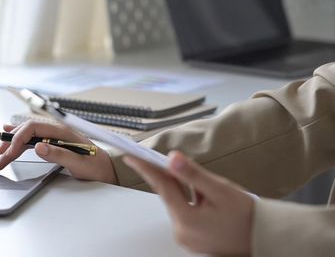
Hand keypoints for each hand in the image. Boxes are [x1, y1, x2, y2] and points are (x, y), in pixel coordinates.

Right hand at [0, 121, 117, 183]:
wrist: (108, 169)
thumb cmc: (96, 166)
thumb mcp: (79, 164)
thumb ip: (59, 154)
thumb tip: (38, 147)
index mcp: (62, 131)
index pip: (33, 129)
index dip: (18, 140)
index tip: (9, 154)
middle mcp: (56, 130)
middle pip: (27, 131)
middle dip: (9, 144)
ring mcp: (54, 135)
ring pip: (27, 135)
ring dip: (11, 143)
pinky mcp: (53, 142)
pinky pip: (32, 137)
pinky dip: (19, 138)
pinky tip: (8, 135)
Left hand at [122, 151, 253, 254]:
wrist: (266, 237)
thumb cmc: (247, 215)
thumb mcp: (220, 189)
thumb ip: (193, 174)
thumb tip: (171, 158)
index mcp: (186, 220)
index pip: (161, 187)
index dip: (145, 168)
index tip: (130, 155)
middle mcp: (182, 232)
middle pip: (169, 195)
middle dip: (169, 177)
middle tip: (162, 158)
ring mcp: (186, 238)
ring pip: (177, 203)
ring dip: (184, 190)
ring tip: (206, 188)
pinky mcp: (193, 239)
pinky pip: (185, 213)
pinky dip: (190, 201)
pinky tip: (205, 198)